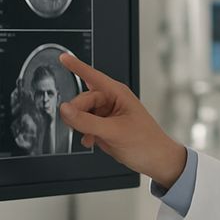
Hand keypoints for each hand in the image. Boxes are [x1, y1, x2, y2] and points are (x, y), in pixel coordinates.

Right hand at [58, 54, 186, 186]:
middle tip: (77, 125)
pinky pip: (86, 125)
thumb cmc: (146, 143)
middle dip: (77, 113)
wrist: (157, 161)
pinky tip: (91, 141)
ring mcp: (108, 114)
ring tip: (91, 136)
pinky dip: (85, 133)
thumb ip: (86, 121)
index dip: (76, 66)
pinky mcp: (106, 127)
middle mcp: (112, 101)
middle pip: (82, 100)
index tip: (63, 57)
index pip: (92, 76)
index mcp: (118, 94)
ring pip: (82, 114)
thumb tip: (65, 110)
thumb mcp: (113, 131)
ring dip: (81, 126)